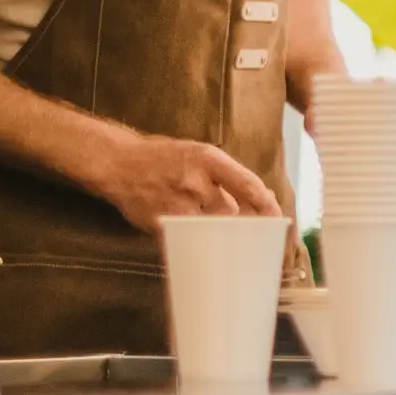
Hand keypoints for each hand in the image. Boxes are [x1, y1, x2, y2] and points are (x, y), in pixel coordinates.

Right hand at [87, 131, 281, 231]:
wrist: (118, 163)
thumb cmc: (163, 159)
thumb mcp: (198, 155)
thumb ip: (227, 177)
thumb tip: (260, 200)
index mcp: (207, 158)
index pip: (248, 184)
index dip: (267, 205)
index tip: (278, 219)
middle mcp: (194, 180)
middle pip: (231, 213)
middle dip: (240, 224)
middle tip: (251, 235)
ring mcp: (176, 203)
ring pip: (211, 228)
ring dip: (216, 231)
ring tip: (210, 226)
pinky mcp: (161, 223)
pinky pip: (188, 238)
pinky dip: (194, 239)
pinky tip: (192, 234)